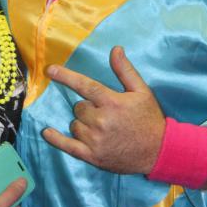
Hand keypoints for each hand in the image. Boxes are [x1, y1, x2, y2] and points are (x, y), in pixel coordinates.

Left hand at [43, 46, 164, 174]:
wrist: (159, 151)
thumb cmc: (149, 118)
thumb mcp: (141, 90)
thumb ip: (125, 70)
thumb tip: (115, 49)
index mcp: (111, 102)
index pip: (84, 85)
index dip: (65, 76)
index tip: (50, 70)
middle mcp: (101, 120)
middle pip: (78, 107)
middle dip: (87, 107)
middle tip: (104, 113)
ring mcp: (95, 140)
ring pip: (75, 124)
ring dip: (82, 123)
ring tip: (101, 128)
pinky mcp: (93, 156)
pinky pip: (69, 147)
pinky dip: (56, 140)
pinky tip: (47, 132)